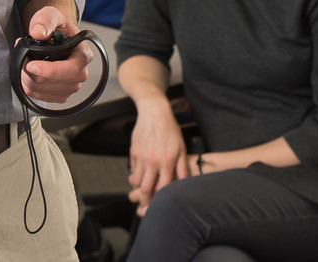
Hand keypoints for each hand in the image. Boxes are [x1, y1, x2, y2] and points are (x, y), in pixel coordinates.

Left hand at [18, 6, 91, 103]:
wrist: (55, 36)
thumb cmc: (56, 27)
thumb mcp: (51, 15)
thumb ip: (45, 20)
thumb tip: (38, 32)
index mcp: (83, 54)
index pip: (71, 70)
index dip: (49, 71)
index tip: (31, 65)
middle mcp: (81, 73)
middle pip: (56, 83)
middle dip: (33, 73)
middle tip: (24, 59)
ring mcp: (72, 86)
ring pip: (45, 92)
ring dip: (29, 79)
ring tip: (26, 63)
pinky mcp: (61, 94)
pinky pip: (42, 98)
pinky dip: (30, 88)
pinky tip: (29, 75)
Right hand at [126, 98, 188, 215]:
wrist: (154, 112)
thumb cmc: (170, 129)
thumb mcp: (182, 148)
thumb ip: (183, 168)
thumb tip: (185, 183)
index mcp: (167, 161)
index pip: (163, 188)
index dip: (161, 199)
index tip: (160, 205)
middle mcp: (153, 161)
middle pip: (145, 189)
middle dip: (145, 200)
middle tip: (146, 205)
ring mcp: (141, 157)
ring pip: (136, 181)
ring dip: (138, 189)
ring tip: (142, 191)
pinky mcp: (133, 152)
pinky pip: (132, 170)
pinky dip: (135, 176)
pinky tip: (140, 176)